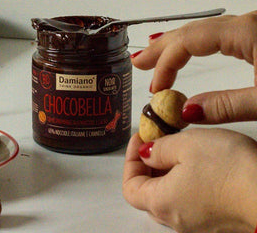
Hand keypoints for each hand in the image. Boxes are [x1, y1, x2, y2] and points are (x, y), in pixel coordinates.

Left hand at [122, 129, 256, 232]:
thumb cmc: (233, 171)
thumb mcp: (187, 144)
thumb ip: (159, 148)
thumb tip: (147, 152)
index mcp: (161, 202)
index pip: (129, 187)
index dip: (130, 160)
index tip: (141, 138)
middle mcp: (177, 220)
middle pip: (149, 194)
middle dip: (149, 165)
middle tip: (159, 141)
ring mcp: (199, 226)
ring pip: (172, 198)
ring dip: (170, 173)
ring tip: (183, 149)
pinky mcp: (219, 224)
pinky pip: (194, 203)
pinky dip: (190, 183)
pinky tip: (204, 166)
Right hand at [131, 11, 256, 123]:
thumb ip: (226, 107)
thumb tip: (185, 110)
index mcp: (245, 31)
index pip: (189, 42)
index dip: (166, 65)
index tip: (156, 89)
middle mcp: (248, 22)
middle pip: (191, 31)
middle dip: (161, 49)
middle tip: (139, 63)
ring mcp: (253, 25)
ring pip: (202, 31)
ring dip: (176, 45)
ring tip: (154, 57)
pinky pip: (217, 33)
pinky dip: (195, 43)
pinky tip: (188, 48)